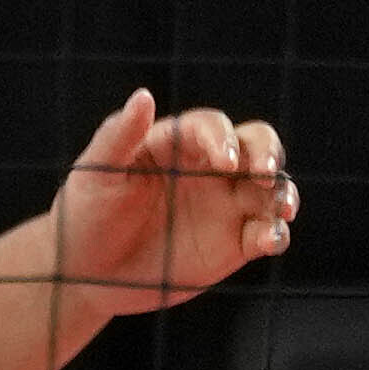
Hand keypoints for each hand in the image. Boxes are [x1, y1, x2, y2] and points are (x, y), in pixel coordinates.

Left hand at [48, 91, 297, 316]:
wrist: (85, 273)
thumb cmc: (85, 215)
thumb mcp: (95, 175)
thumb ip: (119, 136)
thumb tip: (143, 96)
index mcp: (178, 143)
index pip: (212, 128)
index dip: (223, 139)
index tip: (224, 161)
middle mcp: (210, 168)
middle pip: (257, 145)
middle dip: (268, 154)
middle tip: (265, 173)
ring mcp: (225, 204)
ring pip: (271, 188)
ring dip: (283, 192)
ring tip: (281, 208)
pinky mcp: (233, 243)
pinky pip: (265, 232)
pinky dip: (276, 234)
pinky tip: (270, 240)